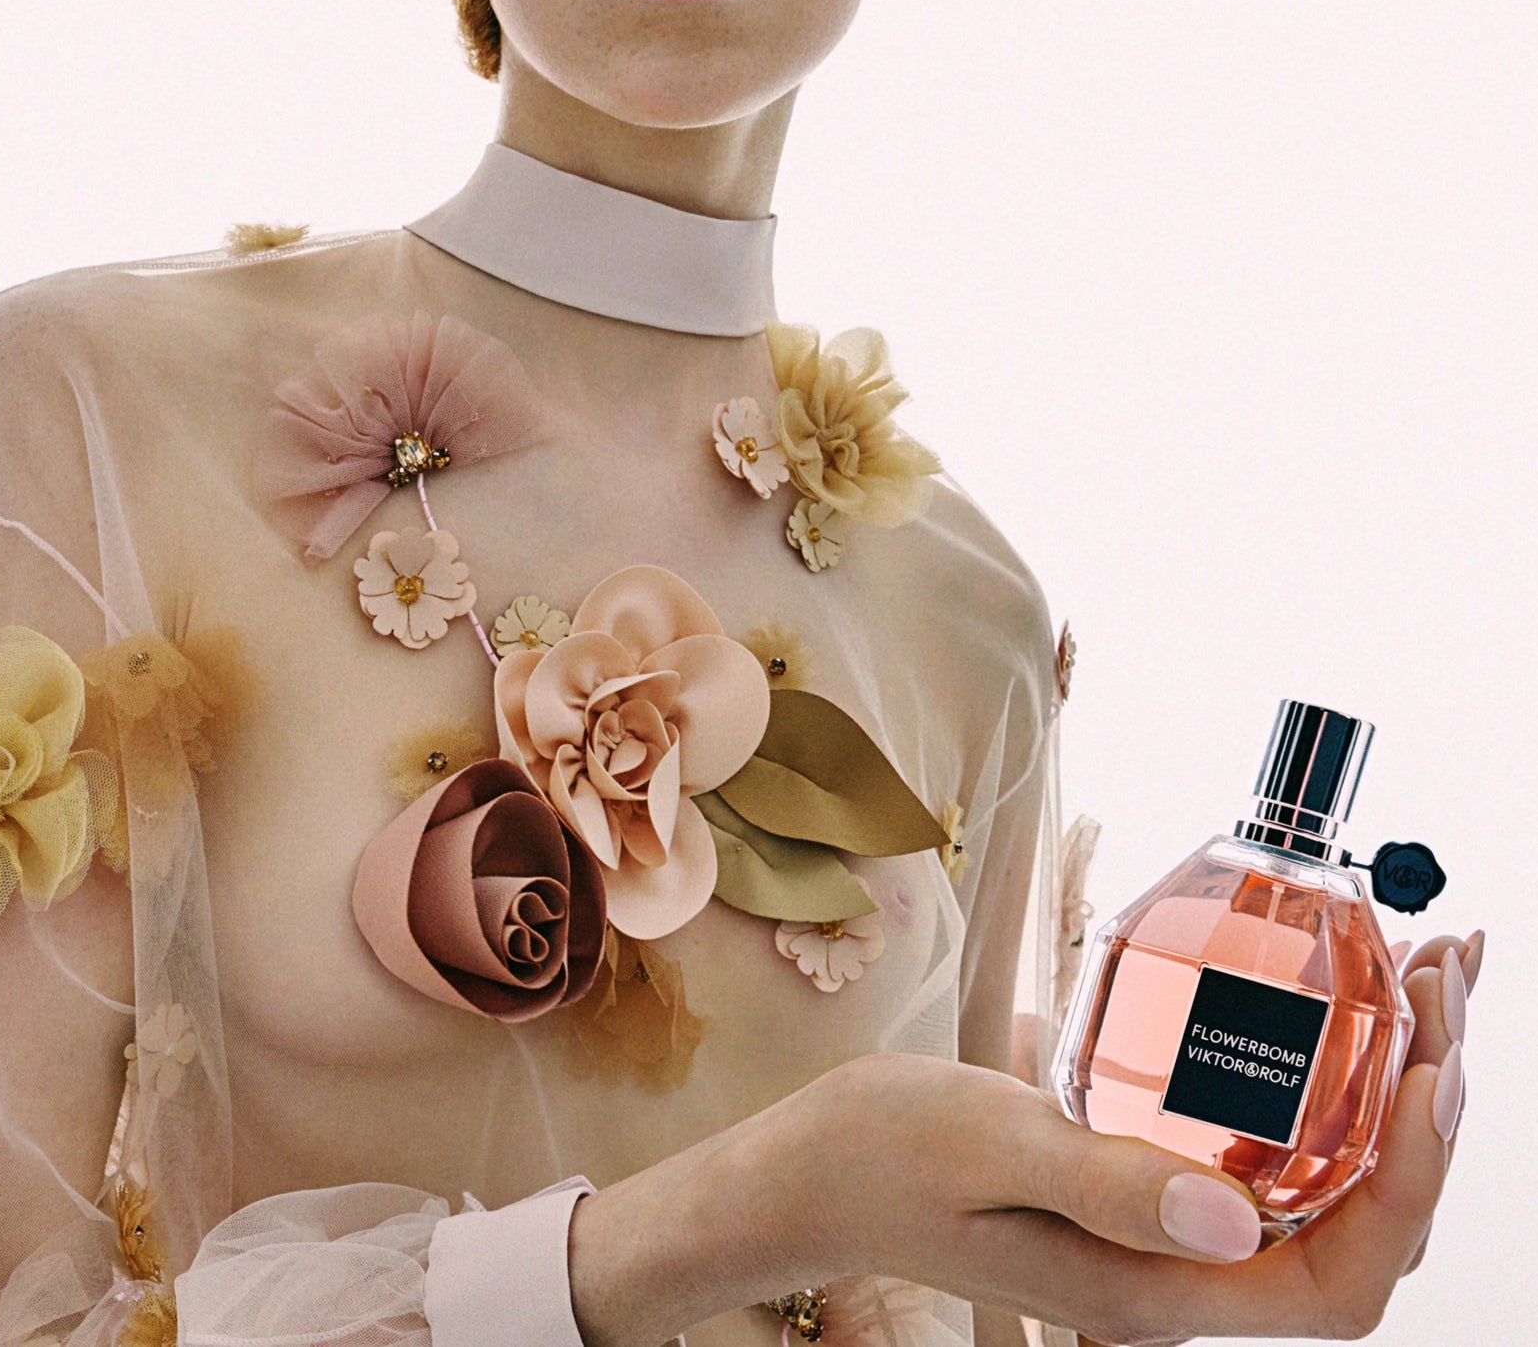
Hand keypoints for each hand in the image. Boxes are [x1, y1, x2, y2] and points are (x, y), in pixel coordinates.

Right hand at [570, 929, 1478, 1346]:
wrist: (816, 1164)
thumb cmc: (885, 1157)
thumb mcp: (988, 1151)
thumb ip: (1106, 1183)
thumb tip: (1241, 1223)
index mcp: (1157, 1294)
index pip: (1336, 1284)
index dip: (1410, 1188)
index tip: (1435, 1070)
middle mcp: (1185, 1274)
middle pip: (1354, 1219)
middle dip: (1425, 1107)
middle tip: (1449, 975)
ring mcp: (1169, 1225)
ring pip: (1322, 1172)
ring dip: (1387, 1076)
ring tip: (1422, 970)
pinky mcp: (1148, 1171)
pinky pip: (1263, 1133)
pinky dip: (1315, 1062)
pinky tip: (1324, 994)